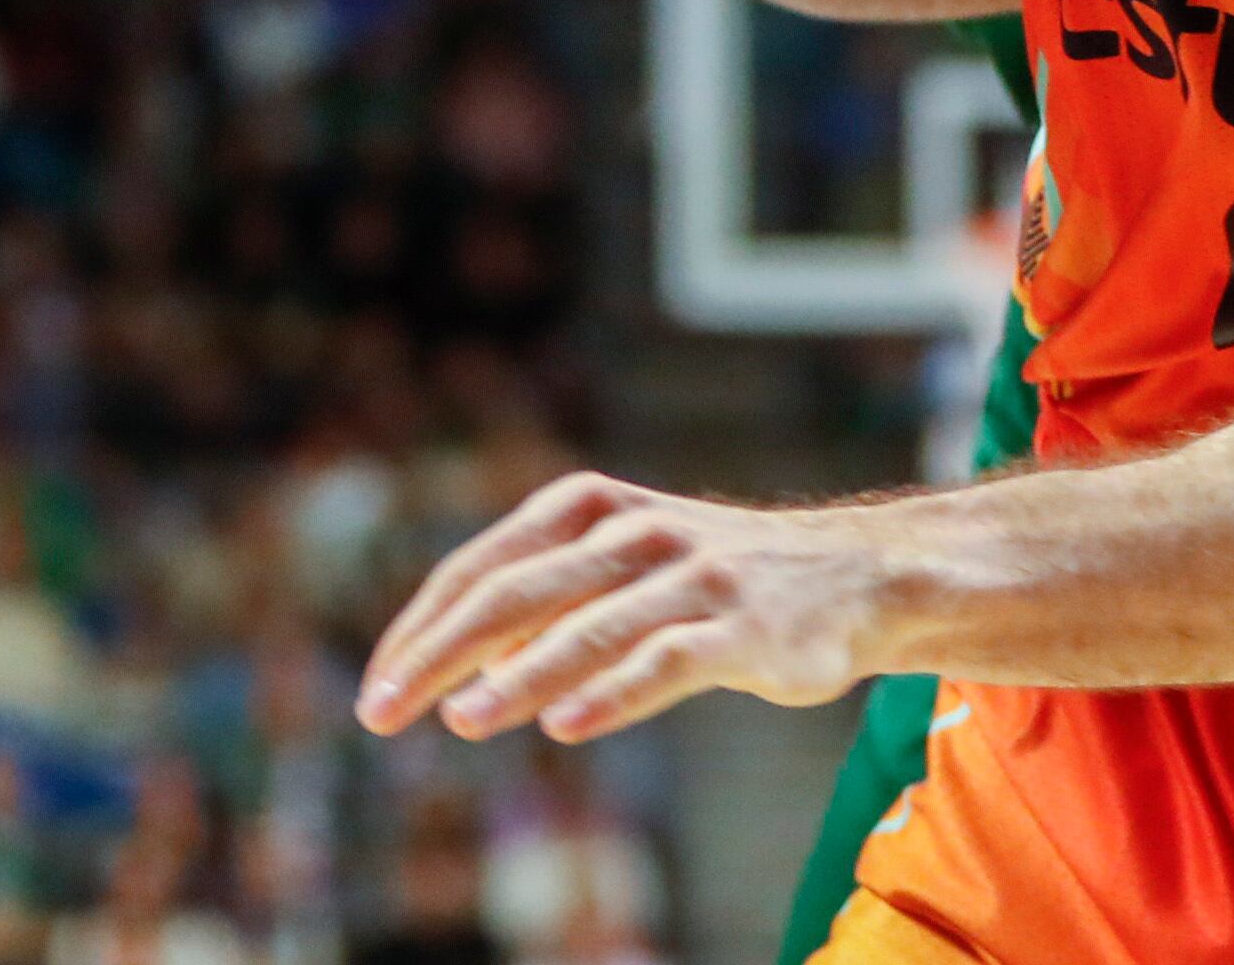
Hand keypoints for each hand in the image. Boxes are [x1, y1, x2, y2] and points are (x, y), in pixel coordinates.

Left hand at [356, 471, 889, 744]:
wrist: (854, 576)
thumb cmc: (711, 580)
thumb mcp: (621, 566)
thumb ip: (546, 601)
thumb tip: (459, 661)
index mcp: (588, 508)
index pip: (482, 568)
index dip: (422, 627)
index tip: (379, 683)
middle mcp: (632, 532)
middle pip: (515, 591)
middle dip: (440, 653)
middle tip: (382, 711)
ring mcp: (689, 576)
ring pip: (585, 626)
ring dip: (517, 676)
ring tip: (462, 721)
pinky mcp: (741, 628)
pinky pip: (665, 660)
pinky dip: (611, 692)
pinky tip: (563, 724)